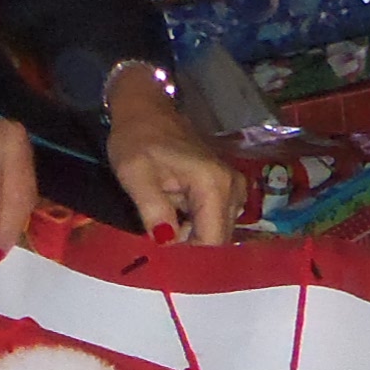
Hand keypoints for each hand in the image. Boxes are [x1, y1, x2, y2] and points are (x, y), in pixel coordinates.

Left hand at [107, 66, 244, 245]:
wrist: (147, 109)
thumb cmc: (138, 138)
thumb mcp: (136, 175)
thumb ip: (154, 211)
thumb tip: (167, 243)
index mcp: (213, 184)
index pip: (212, 241)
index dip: (189, 257)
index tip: (163, 260)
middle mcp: (233, 188)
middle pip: (218, 239)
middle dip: (189, 248)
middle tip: (158, 241)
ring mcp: (234, 188)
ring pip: (216, 232)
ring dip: (190, 236)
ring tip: (162, 224)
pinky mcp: (227, 188)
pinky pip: (214, 220)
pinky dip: (194, 225)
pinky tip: (173, 216)